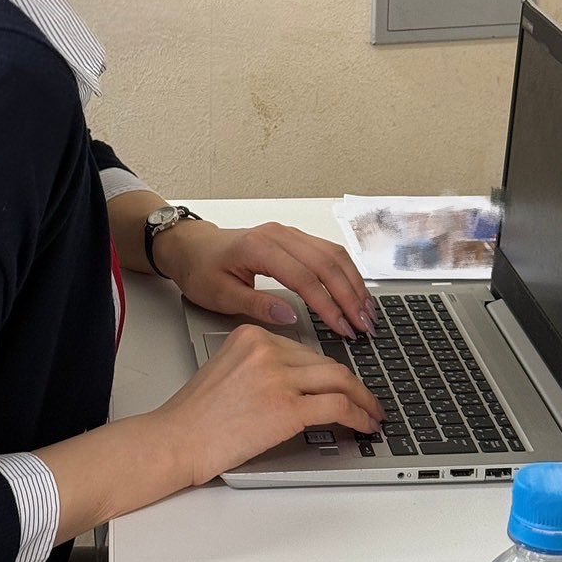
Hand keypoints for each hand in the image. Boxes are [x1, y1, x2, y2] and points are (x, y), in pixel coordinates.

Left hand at [157, 220, 378, 338]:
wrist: (193, 247)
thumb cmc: (202, 269)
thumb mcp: (221, 295)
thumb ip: (256, 305)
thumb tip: (289, 317)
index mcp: (259, 247)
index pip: (305, 278)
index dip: (328, 305)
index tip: (343, 328)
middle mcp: (279, 235)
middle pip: (327, 264)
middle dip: (350, 297)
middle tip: (364, 325)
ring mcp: (289, 233)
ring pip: (333, 255)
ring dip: (354, 284)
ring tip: (367, 312)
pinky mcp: (295, 238)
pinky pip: (328, 251)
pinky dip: (346, 273)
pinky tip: (356, 291)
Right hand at [159, 322, 384, 485]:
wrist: (176, 439)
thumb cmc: (194, 416)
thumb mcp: (226, 370)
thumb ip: (260, 366)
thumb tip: (298, 383)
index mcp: (252, 336)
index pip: (305, 350)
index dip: (328, 371)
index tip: (342, 383)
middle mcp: (267, 350)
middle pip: (326, 363)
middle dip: (352, 384)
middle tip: (367, 400)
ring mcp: (279, 377)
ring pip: (340, 380)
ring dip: (363, 399)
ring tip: (372, 413)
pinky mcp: (287, 408)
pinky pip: (338, 407)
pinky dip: (359, 416)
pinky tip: (365, 425)